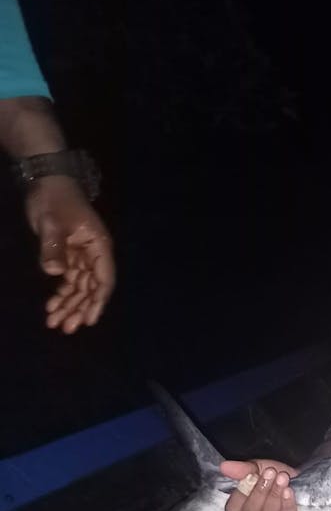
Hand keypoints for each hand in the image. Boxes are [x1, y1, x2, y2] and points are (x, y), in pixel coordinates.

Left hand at [25, 175, 114, 332]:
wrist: (48, 182)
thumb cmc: (55, 199)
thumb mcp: (52, 222)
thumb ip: (53, 247)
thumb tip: (56, 273)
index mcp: (98, 246)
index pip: (104, 278)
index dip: (98, 300)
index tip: (89, 319)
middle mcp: (94, 255)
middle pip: (92, 288)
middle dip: (80, 309)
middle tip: (67, 328)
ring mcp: (82, 257)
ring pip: (80, 288)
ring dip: (69, 306)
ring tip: (55, 324)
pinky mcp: (69, 257)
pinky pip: (68, 281)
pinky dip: (61, 294)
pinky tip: (51, 307)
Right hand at [221, 458, 299, 510]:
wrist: (299, 481)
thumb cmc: (274, 477)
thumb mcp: (258, 469)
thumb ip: (242, 470)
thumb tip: (224, 466)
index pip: (233, 509)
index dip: (242, 492)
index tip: (253, 474)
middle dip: (261, 491)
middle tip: (271, 472)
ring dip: (275, 495)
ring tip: (282, 478)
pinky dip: (288, 505)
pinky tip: (289, 491)